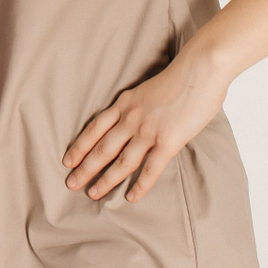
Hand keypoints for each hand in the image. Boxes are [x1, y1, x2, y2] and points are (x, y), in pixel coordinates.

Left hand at [61, 57, 228, 203]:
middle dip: (85, 168)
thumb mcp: (149, 89)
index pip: (95, 128)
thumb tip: (140, 120)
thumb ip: (141, 106)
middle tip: (71, 183)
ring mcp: (148, 131)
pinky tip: (131, 198)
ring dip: (105, 180)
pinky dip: (140, 186)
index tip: (67, 160)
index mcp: (125, 103)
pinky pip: (150, 169)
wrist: (200, 69)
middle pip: (102, 148)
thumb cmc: (182, 75)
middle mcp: (131, 118)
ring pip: (121, 162)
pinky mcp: (168, 141)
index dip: (80, 146)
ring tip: (92, 194)